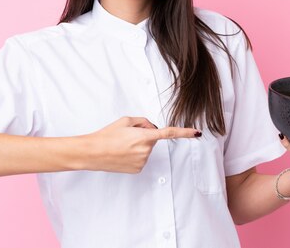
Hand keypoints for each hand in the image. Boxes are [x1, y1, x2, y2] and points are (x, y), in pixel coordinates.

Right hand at [85, 116, 200, 173]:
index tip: (196, 133)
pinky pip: (141, 158)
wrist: (92, 152)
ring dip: (138, 145)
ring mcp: (142, 161)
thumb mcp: (125, 121)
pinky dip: (134, 154)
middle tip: (127, 135)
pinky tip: (122, 154)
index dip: (184, 132)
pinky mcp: (138, 169)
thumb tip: (151, 128)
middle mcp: (146, 150)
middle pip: (153, 139)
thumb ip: (143, 121)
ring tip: (122, 145)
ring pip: (146, 149)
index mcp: (144, 136)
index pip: (169, 133)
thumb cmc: (107, 135)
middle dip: (144, 135)